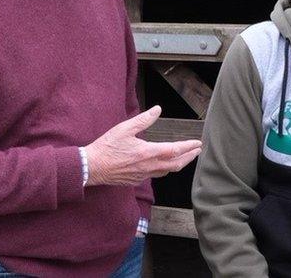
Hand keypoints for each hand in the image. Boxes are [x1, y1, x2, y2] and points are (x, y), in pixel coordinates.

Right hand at [84, 106, 201, 185]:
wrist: (92, 167)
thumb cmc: (107, 147)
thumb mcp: (124, 129)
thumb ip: (143, 120)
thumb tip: (157, 109)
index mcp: (148, 152)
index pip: (175, 150)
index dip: (188, 147)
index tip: (198, 143)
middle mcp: (148, 166)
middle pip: (176, 164)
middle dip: (189, 157)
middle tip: (197, 151)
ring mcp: (143, 175)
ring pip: (167, 171)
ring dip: (179, 164)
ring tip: (185, 158)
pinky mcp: (136, 180)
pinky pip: (156, 175)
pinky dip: (165, 169)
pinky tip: (164, 165)